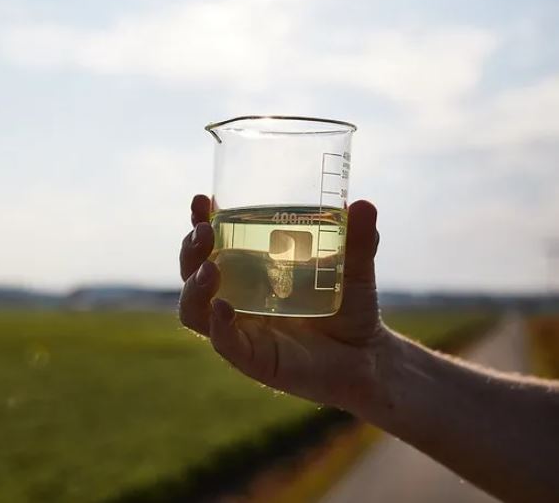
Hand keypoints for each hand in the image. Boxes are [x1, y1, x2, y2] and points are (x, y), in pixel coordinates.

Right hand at [179, 195, 385, 410]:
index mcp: (248, 272)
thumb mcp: (354, 270)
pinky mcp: (252, 359)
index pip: (211, 245)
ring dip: (194, 287)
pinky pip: (224, 343)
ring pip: (194, 310)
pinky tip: (223, 307)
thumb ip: (359, 241)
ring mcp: (240, 330)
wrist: (369, 358)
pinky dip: (218, 325)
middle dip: (190, 250)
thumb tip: (364, 205)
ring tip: (210, 268)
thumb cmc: (350, 309)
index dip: (200, 223)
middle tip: (204, 231)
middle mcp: (236, 299)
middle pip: (192, 274)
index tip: (202, 200)